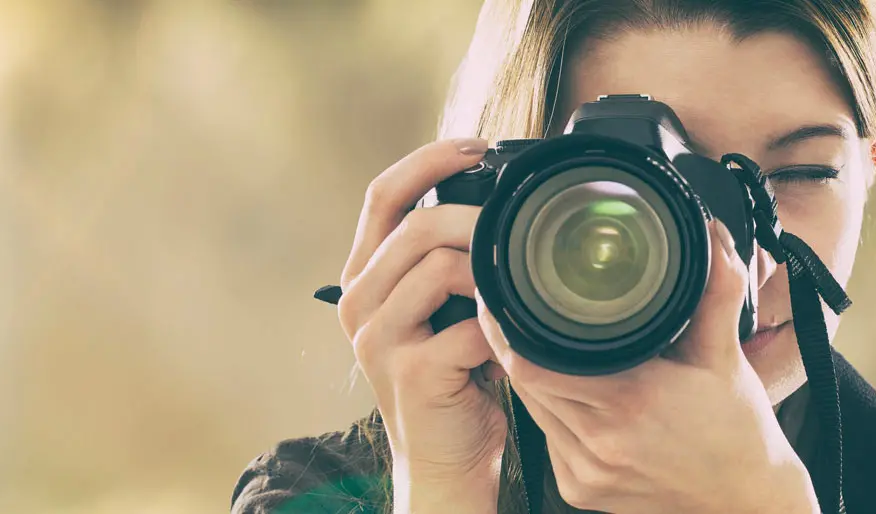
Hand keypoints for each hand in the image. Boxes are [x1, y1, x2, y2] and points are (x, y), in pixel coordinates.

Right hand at [336, 138, 508, 511]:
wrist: (445, 461)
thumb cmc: (453, 378)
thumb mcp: (439, 309)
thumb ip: (447, 261)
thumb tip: (494, 203)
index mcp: (364, 277)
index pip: (382, 194)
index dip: (428, 160)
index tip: (477, 146)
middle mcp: (358, 302)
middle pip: (416, 226)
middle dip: (476, 217)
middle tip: (517, 228)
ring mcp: (378, 339)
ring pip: (440, 267)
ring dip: (491, 273)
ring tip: (513, 293)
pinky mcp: (412, 373)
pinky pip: (468, 325)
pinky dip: (501, 326)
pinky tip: (511, 339)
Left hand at [476, 219, 819, 513]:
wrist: (745, 501)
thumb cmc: (737, 433)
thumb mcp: (725, 356)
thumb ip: (715, 291)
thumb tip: (712, 237)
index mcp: (629, 400)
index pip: (533, 362)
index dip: (507, 329)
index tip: (500, 299)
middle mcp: (599, 441)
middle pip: (523, 383)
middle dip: (513, 346)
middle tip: (509, 312)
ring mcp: (585, 472)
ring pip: (532, 411)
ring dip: (530, 379)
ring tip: (534, 346)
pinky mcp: (579, 490)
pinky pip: (548, 439)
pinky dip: (550, 412)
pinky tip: (566, 393)